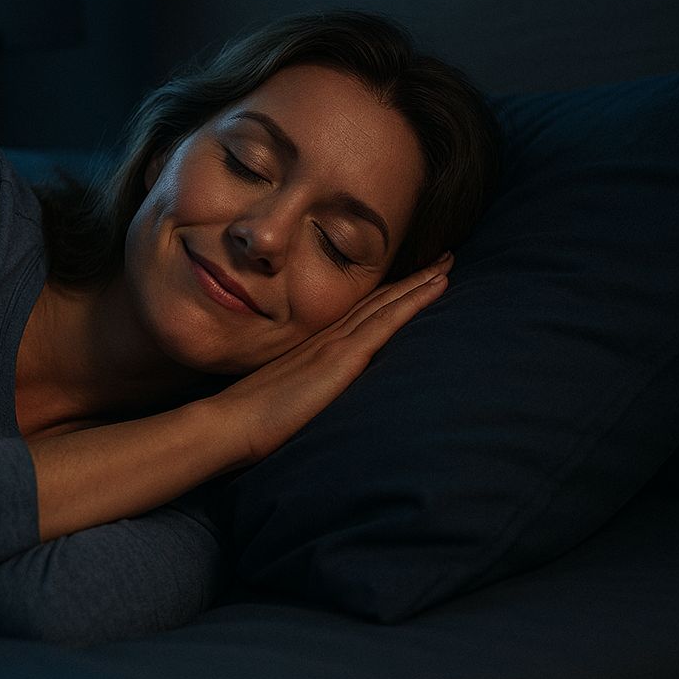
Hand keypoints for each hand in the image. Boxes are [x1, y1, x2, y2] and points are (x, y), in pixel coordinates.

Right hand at [210, 252, 452, 464]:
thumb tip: (314, 395)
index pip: (359, 314)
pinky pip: (386, 322)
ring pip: (387, 304)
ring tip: (448, 263)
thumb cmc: (247, 418)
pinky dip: (413, 301)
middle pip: (377, 301)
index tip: (416, 276)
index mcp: (313, 347)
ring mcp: (334, 344)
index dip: (389, 293)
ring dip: (420, 282)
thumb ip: (301, 387)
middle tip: (445, 256)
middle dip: (412, 279)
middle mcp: (326, 337)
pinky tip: (437, 286)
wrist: (229, 422)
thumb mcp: (281, 396)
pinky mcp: (341, 358)